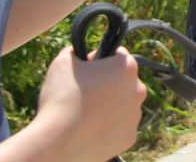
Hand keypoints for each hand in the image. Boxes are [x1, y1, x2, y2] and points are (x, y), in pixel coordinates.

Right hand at [30, 45, 144, 160]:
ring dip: (110, 106)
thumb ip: (79, 51)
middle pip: (123, 81)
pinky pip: (120, 126)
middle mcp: (138, 89)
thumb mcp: (64, 61)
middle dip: (108, 84)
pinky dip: (109, 127)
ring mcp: (135, 115)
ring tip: (85, 114)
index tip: (86, 72)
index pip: (118, 55)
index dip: (100, 61)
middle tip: (84, 95)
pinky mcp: (129, 137)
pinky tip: (91, 129)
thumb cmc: (60, 98)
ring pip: (123, 104)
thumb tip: (84, 55)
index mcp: (126, 67)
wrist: (57, 143)